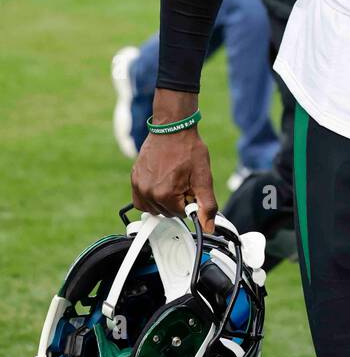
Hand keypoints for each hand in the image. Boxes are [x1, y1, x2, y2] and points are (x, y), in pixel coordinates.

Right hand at [131, 89, 216, 230]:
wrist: (173, 128)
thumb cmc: (189, 149)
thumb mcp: (204, 177)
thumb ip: (207, 205)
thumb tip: (209, 228)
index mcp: (165, 195)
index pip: (182, 214)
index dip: (190, 199)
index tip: (190, 185)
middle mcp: (148, 193)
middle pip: (167, 212)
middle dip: (178, 200)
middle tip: (182, 180)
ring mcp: (139, 186)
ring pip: (155, 208)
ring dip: (164, 199)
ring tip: (172, 178)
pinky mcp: (134, 179)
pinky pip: (142, 200)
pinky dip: (151, 196)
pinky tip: (161, 182)